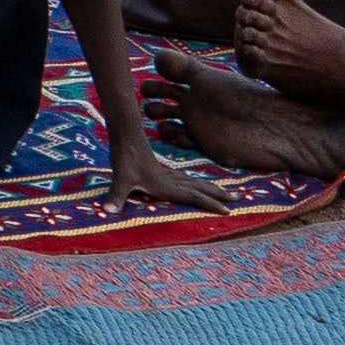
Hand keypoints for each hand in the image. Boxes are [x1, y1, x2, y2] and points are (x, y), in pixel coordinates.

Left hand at [105, 136, 229, 211]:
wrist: (125, 133)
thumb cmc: (123, 156)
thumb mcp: (120, 178)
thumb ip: (116, 196)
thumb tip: (107, 211)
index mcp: (166, 186)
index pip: (193, 197)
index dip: (210, 204)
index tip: (228, 211)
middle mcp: (170, 180)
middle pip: (199, 188)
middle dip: (218, 194)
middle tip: (238, 199)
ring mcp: (166, 174)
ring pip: (194, 182)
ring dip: (210, 187)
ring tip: (225, 191)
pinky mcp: (160, 169)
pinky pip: (184, 178)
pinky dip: (195, 182)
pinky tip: (195, 183)